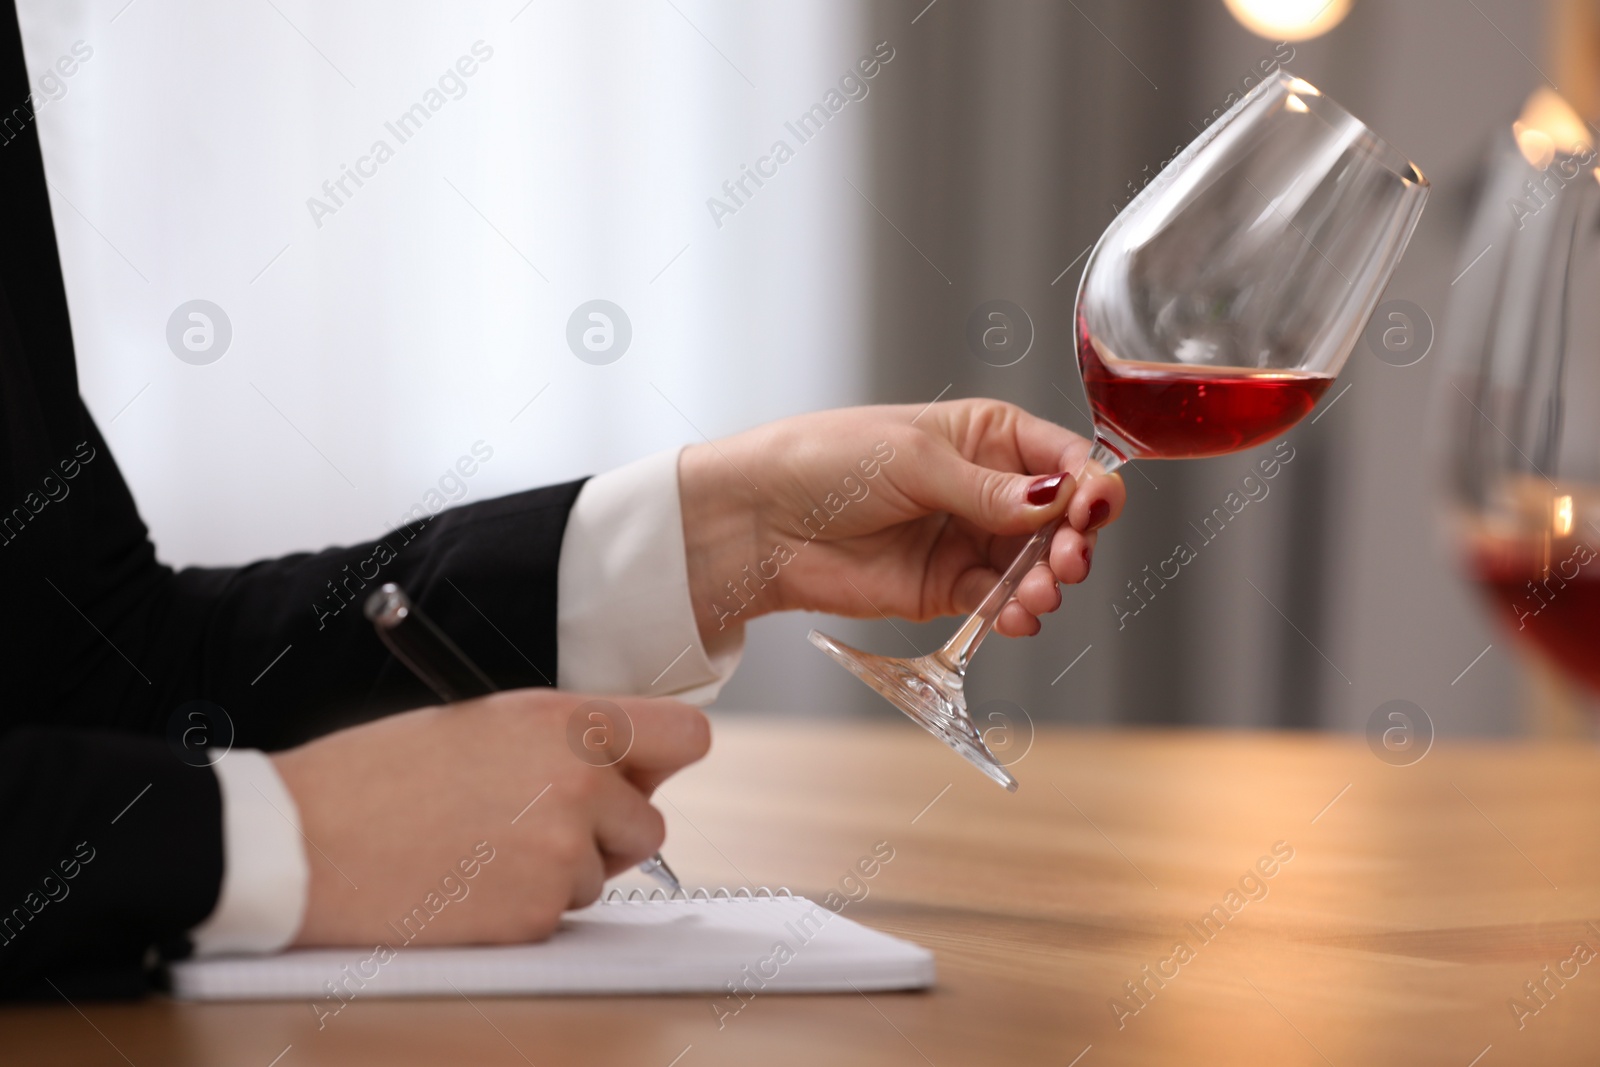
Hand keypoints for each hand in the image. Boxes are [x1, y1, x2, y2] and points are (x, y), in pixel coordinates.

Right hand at [271, 690, 709, 946]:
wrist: (302, 841)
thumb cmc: (377, 773)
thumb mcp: (483, 720)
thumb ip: (566, 736)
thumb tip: (626, 763)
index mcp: (568, 721)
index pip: (686, 737)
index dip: (661, 759)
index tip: (638, 771)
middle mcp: (580, 783)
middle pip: (648, 821)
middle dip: (605, 828)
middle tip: (535, 820)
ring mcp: (561, 853)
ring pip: (603, 873)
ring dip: (562, 868)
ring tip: (482, 845)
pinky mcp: (535, 915)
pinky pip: (560, 914)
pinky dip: (525, 906)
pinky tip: (468, 881)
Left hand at [680, 399, 1124, 641]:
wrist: (761, 521)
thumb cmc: (824, 461)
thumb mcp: (913, 459)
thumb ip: (987, 489)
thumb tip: (1055, 499)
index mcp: (985, 435)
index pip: (1062, 456)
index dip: (1089, 483)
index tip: (1093, 508)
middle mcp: (985, 487)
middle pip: (1061, 517)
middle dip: (1073, 539)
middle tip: (1066, 557)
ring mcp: (967, 539)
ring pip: (1034, 564)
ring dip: (1048, 580)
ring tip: (1038, 592)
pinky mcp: (945, 587)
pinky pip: (997, 601)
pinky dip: (1016, 612)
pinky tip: (1018, 616)